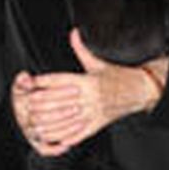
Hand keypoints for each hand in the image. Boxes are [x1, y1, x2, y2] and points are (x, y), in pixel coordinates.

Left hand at [10, 29, 166, 153]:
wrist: (140, 91)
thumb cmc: (119, 77)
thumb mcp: (99, 63)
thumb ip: (82, 49)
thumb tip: (74, 33)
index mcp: (88, 81)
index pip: (60, 81)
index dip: (43, 82)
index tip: (32, 83)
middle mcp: (90, 97)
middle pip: (59, 101)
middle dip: (41, 104)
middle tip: (27, 104)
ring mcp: (93, 113)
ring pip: (65, 119)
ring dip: (48, 122)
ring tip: (35, 123)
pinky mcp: (98, 124)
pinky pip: (77, 133)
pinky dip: (64, 136)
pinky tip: (53, 136)